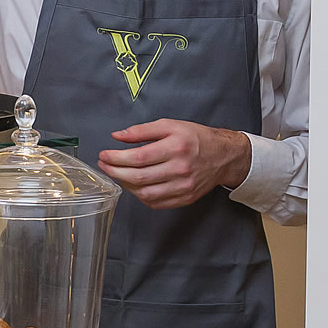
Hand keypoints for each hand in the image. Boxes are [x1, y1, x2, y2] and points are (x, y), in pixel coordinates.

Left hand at [97, 120, 251, 208]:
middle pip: (138, 177)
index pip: (138, 157)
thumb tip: (118, 136)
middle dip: (115, 172)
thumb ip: (142, 130)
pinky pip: (155, 202)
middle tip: (105, 165)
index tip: (104, 155)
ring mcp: (183, 187)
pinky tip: (134, 185)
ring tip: (118, 174)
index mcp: (176, 148)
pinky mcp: (184, 198)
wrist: (223, 156)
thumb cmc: (196, 139)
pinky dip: (140, 195)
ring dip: (125, 185)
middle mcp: (180, 169)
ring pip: (145, 193)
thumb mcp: (170, 125)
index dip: (116, 158)